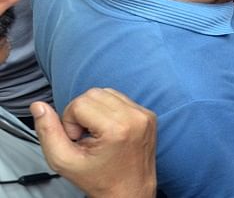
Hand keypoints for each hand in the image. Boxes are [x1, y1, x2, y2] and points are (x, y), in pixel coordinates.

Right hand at [31, 88, 156, 197]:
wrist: (129, 190)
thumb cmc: (100, 179)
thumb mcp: (64, 161)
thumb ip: (47, 132)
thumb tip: (38, 106)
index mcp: (117, 128)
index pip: (79, 103)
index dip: (70, 122)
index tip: (78, 140)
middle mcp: (135, 117)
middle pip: (92, 94)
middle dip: (81, 114)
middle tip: (85, 137)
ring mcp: (145, 114)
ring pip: (105, 92)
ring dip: (94, 110)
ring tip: (97, 134)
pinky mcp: (149, 114)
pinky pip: (119, 98)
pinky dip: (108, 110)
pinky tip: (108, 130)